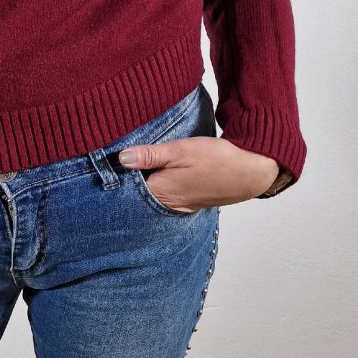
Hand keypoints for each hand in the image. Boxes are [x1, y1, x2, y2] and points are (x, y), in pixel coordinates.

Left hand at [118, 136, 280, 211]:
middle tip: (116, 163)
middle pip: (136, 195)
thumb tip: (121, 158)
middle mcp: (166, 204)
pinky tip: (157, 177)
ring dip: (143, 185)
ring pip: (150, 197)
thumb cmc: (218, 159)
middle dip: (126, 182)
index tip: (106, 162)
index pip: (125, 189)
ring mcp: (178, 207)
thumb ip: (150, 155)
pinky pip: (164, 198)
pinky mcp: (187, 204)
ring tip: (135, 170)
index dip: (116, 176)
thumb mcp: (181, 150)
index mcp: (160, 192)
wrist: (251, 172)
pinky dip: (157, 188)